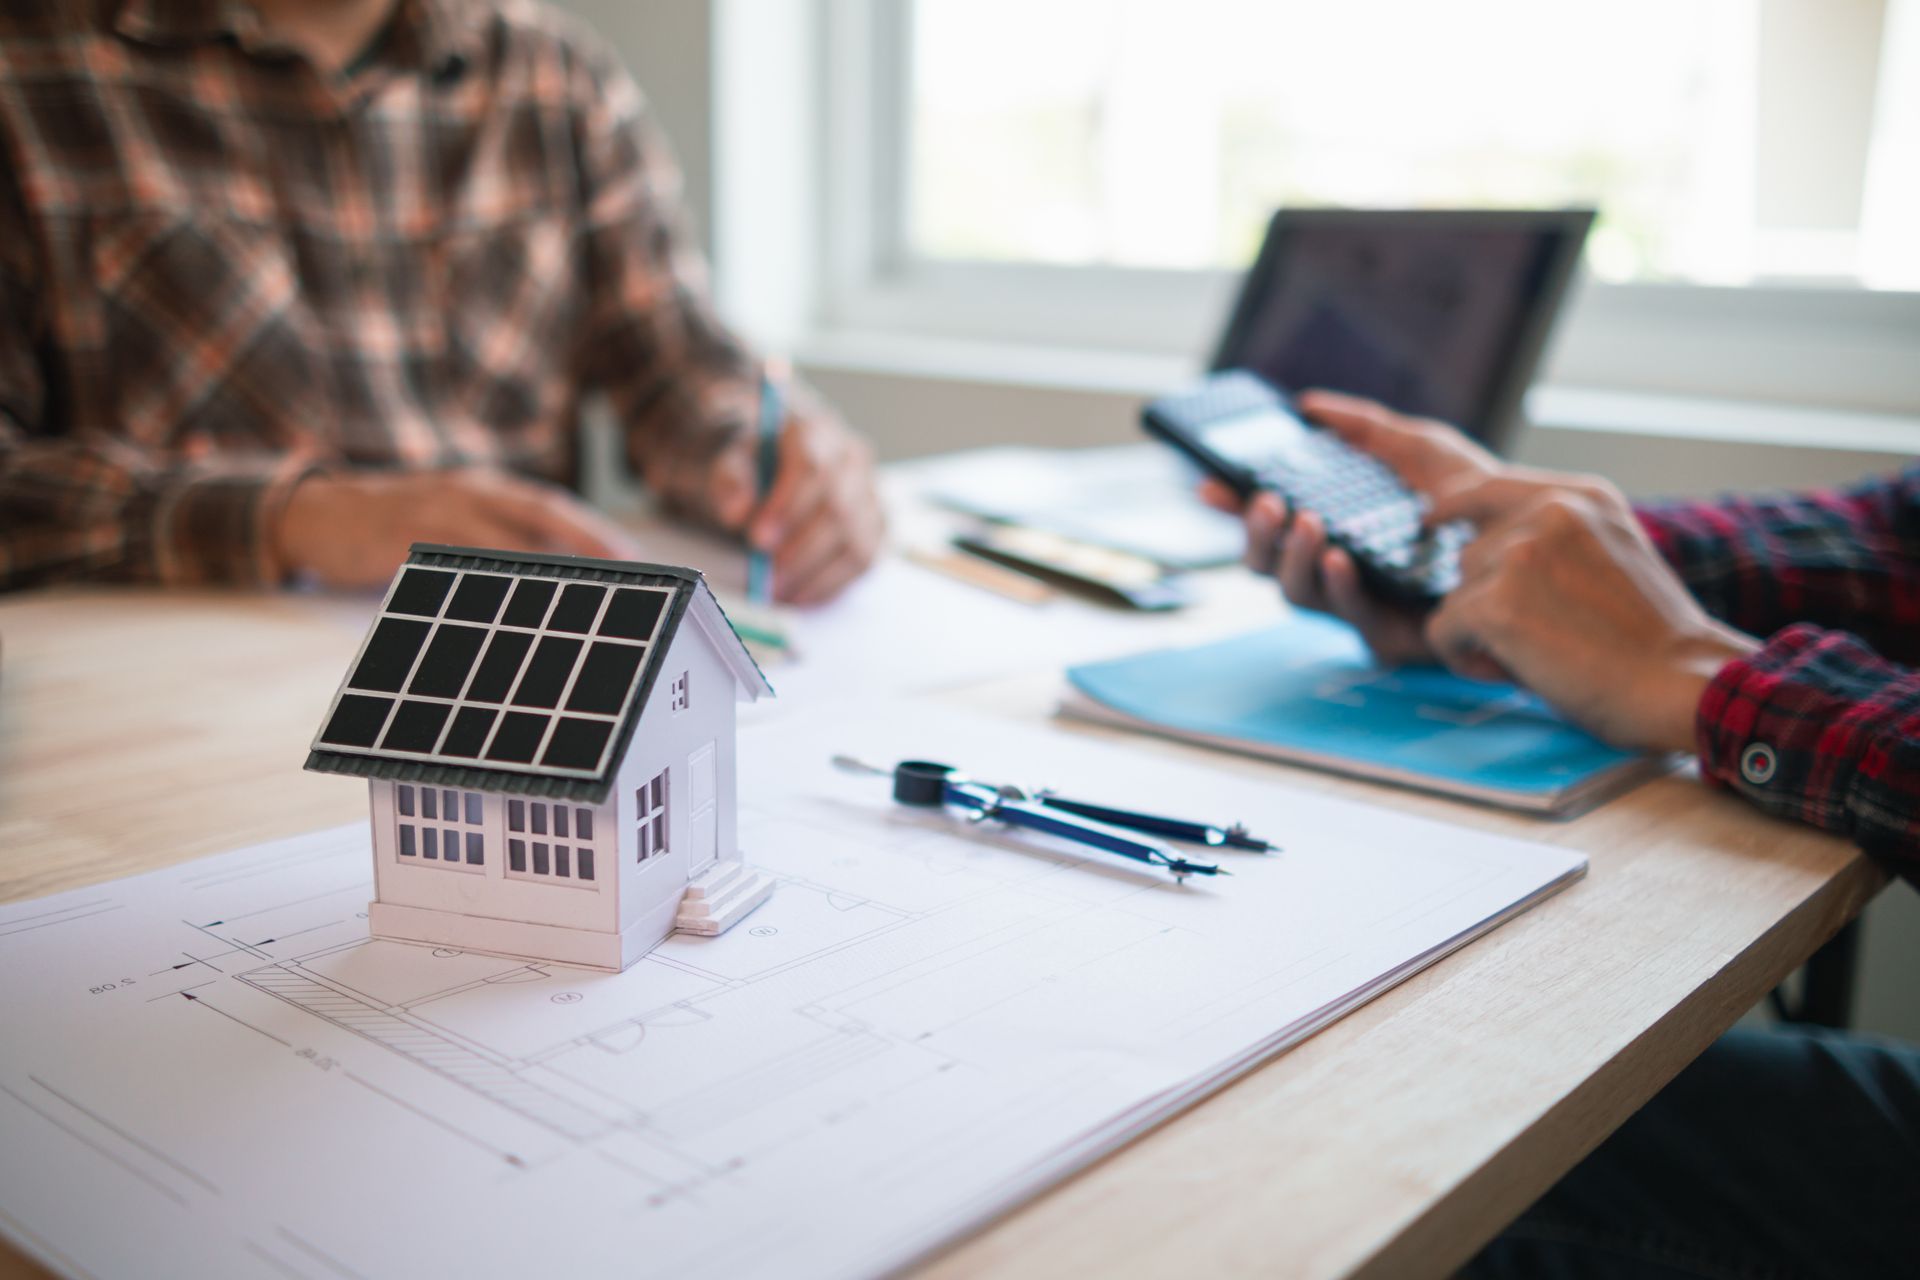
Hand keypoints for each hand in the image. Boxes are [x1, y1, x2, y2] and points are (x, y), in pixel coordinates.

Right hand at [275, 468, 642, 589]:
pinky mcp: (400, 534)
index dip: (597, 532)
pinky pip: (448, 561)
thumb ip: (496, 545)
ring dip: (541, 568)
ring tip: (581, 601)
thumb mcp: (453, 524)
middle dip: (589, 542)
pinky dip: (480, 581)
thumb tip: (557, 591)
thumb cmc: (398, 527)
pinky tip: (505, 610)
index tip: (639, 563)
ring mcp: (435, 509)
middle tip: (630, 576)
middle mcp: (469, 491)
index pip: (553, 509)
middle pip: (542, 513)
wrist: (318, 515)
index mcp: (488, 491)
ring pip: (500, 538)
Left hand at [705, 406, 883, 605]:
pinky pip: (865, 561)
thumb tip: (738, 512)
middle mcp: (853, 457)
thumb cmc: (755, 464)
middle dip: (801, 549)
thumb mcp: (730, 462)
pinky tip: (801, 595)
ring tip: (779, 591)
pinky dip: (833, 584)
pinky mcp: (879, 525)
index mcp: (817, 429)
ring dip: (816, 574)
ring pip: (856, 539)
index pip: (812, 467)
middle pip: (838, 508)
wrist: (774, 466)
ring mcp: (871, 492)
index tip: (758, 540)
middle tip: (768, 578)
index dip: (787, 507)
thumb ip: (729, 480)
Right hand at [1197, 390, 1504, 663]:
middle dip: (1257, 536)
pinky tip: (1340, 559)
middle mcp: (1338, 575)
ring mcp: (1363, 608)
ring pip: (1298, 596)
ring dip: (1293, 559)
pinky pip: (1352, 620)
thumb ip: (1363, 427)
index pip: (1268, 525)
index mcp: (1333, 534)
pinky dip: (1340, 587)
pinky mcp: (1395, 636)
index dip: (1233, 509)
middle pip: (1268, 567)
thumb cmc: (1477, 500)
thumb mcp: (1419, 448)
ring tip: (1307, 522)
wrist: (1539, 537)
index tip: (1210, 483)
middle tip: (1268, 501)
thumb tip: (1308, 405)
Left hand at [1421, 477, 1758, 751]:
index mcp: (1584, 496)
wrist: (1684, 683)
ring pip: (1456, 595)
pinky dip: (1466, 660)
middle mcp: (1550, 512)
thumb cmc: (1652, 640)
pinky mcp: (1496, 603)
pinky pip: (1442, 631)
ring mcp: (1520, 554)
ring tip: (1543, 655)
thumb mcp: (1610, 555)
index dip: (1454, 505)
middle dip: (1491, 601)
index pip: (1490, 486)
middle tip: (1549, 638)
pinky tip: (1517, 673)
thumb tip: (1474, 547)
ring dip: (1483, 632)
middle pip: (1469, 556)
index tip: (1432, 519)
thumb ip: (1555, 540)